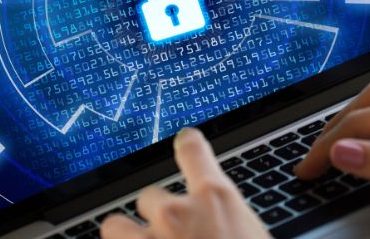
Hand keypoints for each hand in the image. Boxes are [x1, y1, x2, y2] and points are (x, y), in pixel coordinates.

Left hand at [101, 128, 269, 238]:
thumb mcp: (254, 238)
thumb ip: (228, 224)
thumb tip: (220, 224)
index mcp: (215, 199)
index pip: (193, 150)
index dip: (188, 144)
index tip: (184, 141)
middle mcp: (175, 212)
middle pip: (149, 196)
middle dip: (158, 217)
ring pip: (116, 226)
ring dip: (126, 238)